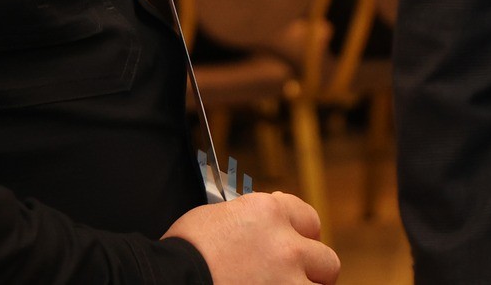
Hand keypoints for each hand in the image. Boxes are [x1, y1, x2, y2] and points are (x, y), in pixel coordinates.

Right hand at [165, 192, 339, 283]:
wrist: (164, 278)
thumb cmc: (181, 252)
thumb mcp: (215, 217)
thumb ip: (248, 219)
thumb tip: (259, 226)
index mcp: (269, 212)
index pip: (309, 220)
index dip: (302, 235)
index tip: (297, 245)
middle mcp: (286, 244)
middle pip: (325, 258)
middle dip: (312, 269)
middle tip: (295, 278)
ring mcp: (288, 279)